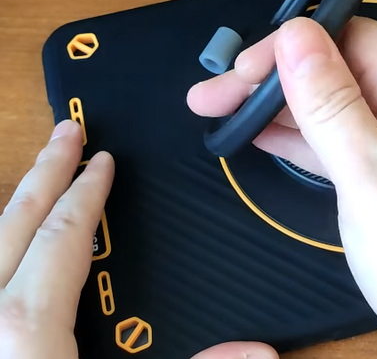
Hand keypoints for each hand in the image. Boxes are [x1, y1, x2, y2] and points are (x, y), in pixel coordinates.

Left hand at [0, 120, 276, 358]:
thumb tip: (261, 351)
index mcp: (21, 329)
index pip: (62, 239)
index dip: (86, 194)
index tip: (103, 159)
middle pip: (10, 227)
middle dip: (43, 173)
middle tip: (66, 129)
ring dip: (10, 207)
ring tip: (36, 176)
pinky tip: (4, 251)